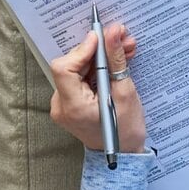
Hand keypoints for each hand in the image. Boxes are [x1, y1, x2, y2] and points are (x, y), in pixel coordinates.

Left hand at [48, 22, 145, 153]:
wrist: (124, 156)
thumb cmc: (126, 131)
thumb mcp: (125, 94)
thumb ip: (115, 61)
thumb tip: (112, 33)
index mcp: (73, 107)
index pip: (65, 68)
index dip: (82, 49)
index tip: (101, 38)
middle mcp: (62, 106)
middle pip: (71, 66)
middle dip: (97, 51)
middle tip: (122, 39)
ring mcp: (63, 105)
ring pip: (77, 70)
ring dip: (100, 58)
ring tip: (125, 50)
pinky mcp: (69, 103)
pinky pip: (79, 79)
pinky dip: (96, 69)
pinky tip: (115, 64)